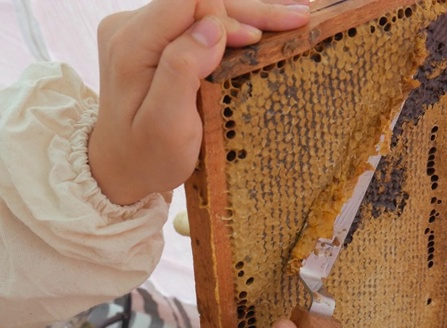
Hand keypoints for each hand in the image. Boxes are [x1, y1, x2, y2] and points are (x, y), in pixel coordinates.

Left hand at [88, 0, 309, 204]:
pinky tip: (265, 21)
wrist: (121, 168)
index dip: (227, 15)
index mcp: (132, 44)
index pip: (187, 1)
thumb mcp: (165, 125)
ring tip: (297, 16)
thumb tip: (211, 26)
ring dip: (250, 15)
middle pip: (199, 2)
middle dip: (251, 11)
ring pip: (204, 9)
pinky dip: (235, 24)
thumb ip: (182, 70)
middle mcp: (131, 27)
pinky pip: (198, 22)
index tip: (257, 41)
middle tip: (299, 17)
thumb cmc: (147, 156)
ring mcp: (141, 31)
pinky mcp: (153, 39)